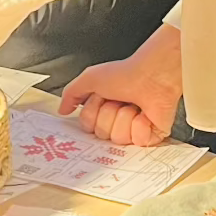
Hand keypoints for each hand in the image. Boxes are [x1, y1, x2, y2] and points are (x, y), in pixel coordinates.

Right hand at [57, 25, 183, 146]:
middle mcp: (116, 120)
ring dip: (124, 117)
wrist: (152, 74)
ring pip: (118, 138)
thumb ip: (71, 93)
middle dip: (108, 114)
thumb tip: (62, 109)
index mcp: (102, 108)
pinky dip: (141, 125)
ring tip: (133, 105)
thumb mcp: (90, 78)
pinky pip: (138, 141)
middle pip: (101, 133)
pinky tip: (144, 114)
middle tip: (117, 100)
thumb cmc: (126, 73)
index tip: (99, 97)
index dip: (92, 111)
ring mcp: (133, 130)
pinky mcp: (150, 136)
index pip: (87, 125)